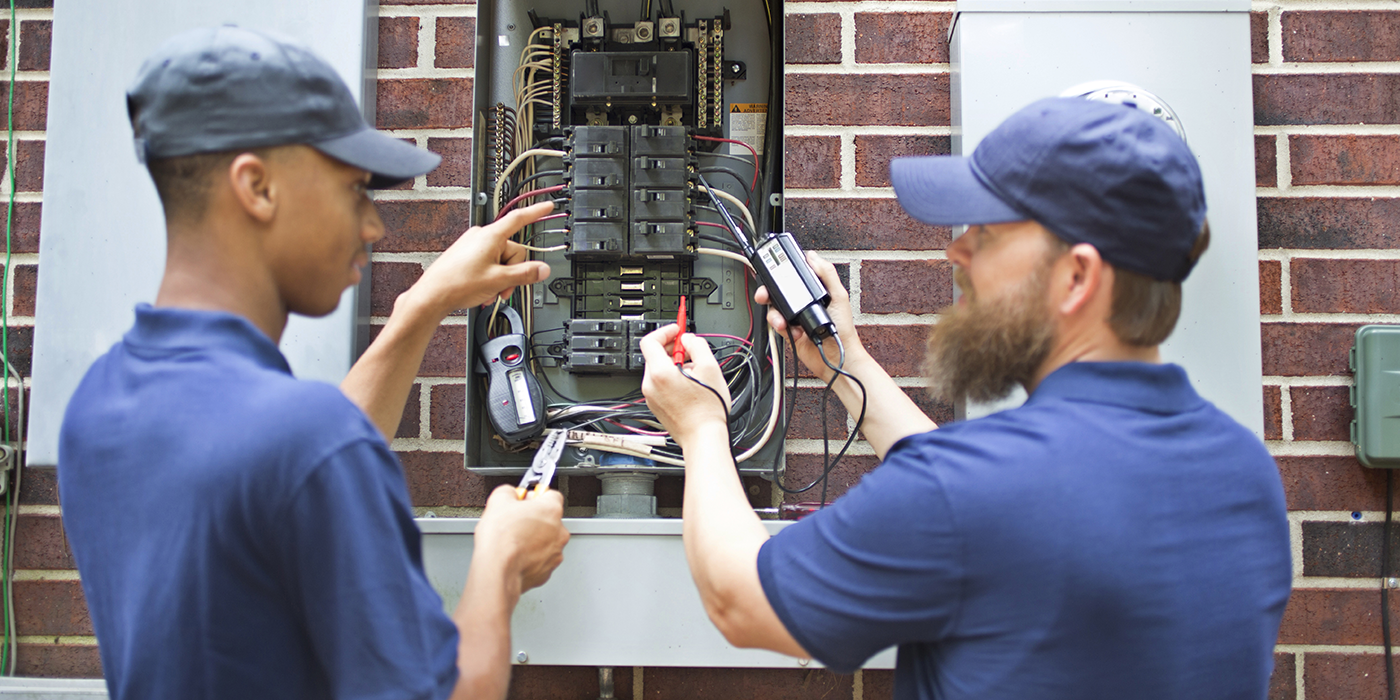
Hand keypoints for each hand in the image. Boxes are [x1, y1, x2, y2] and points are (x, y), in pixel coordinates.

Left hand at [400, 201, 554, 317]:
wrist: (433, 294)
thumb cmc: (457, 283)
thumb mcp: (498, 280)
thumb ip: (524, 274)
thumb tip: (542, 269)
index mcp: (491, 236)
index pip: (519, 219)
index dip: (536, 213)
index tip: (547, 207)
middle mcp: (482, 236)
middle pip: (513, 251)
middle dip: (512, 272)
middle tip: (503, 288)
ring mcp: (473, 245)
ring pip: (501, 260)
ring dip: (501, 279)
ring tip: (490, 292)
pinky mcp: (467, 254)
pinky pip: (489, 263)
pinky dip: (490, 278)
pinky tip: (483, 290)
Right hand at [473, 484, 568, 592]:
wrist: (497, 570)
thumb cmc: (501, 540)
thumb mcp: (498, 500)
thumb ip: (509, 491)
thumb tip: (510, 493)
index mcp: (551, 510)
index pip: (551, 494)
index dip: (535, 496)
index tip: (526, 499)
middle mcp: (559, 532)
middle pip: (550, 519)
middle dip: (534, 518)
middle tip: (515, 521)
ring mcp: (555, 553)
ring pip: (546, 540)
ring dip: (533, 539)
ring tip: (513, 541)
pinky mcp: (547, 570)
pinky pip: (541, 559)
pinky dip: (531, 557)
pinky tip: (516, 554)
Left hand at [639, 324, 731, 448]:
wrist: (703, 437)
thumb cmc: (707, 410)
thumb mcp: (710, 367)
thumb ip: (697, 345)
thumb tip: (689, 339)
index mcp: (660, 373)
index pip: (650, 340)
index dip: (665, 331)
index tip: (677, 330)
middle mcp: (650, 385)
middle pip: (655, 355)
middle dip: (672, 348)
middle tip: (690, 350)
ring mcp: (651, 397)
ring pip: (659, 370)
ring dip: (674, 364)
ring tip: (695, 372)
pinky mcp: (656, 406)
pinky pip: (661, 384)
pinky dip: (672, 378)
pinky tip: (690, 386)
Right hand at [755, 252, 862, 381]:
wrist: (837, 358)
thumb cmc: (844, 329)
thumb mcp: (839, 296)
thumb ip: (827, 274)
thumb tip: (813, 257)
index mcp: (814, 291)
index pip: (795, 276)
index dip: (783, 271)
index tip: (773, 267)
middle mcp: (803, 302)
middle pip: (778, 291)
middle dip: (768, 292)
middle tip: (764, 293)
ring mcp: (795, 317)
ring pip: (774, 308)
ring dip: (775, 314)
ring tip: (783, 321)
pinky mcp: (789, 331)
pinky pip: (776, 325)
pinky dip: (781, 327)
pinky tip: (793, 331)